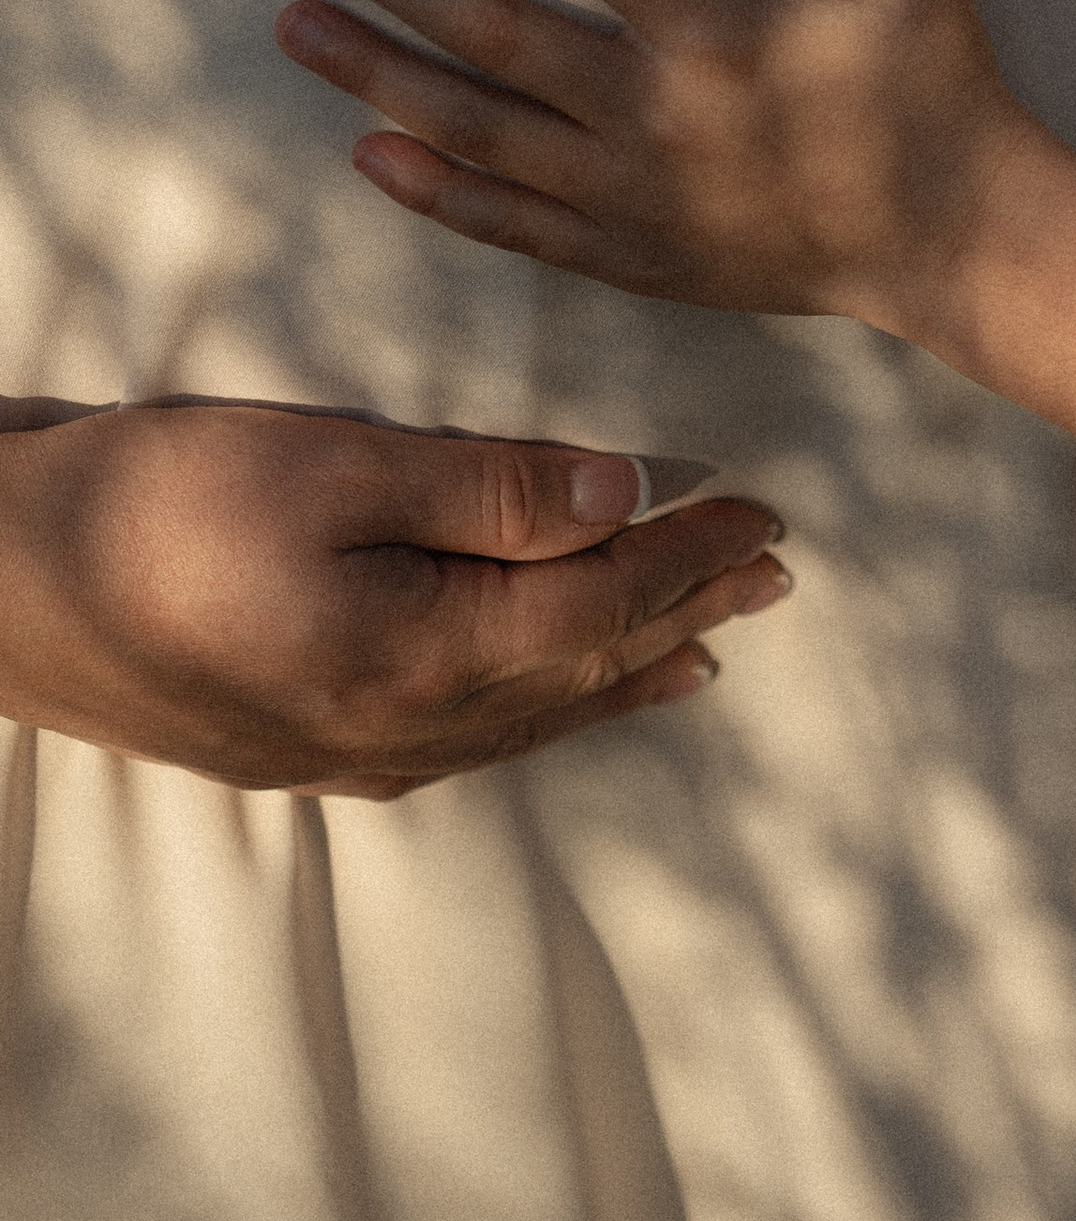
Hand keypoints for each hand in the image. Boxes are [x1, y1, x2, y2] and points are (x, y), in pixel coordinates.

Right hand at [0, 397, 788, 794]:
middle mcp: (401, 731)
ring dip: (628, 669)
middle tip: (776, 571)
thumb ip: (483, 487)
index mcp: (420, 657)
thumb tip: (621, 496)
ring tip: (707, 644)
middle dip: (685, 612)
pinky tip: (560, 698)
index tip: (765, 515)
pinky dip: (544, 708)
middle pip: (582, 667)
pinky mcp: (305, 749)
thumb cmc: (155, 508)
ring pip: (533, 714)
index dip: (688, 557)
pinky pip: (471, 738)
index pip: (599, 603)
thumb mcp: (330, 466)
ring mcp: (351, 754)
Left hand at [274, 0, 1033, 334]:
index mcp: (719, 31)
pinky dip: (438, 193)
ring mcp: (634, 196)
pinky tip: (371, 155)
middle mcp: (658, 115)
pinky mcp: (633, 254)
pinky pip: (513, 224)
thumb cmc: (938, 85)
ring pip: (482, 132)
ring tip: (302, 29)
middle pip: (498, 39)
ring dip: (383, 78)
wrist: (957, 240)